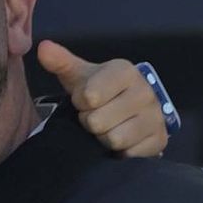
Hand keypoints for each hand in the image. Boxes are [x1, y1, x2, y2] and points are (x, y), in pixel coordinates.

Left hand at [36, 41, 169, 157]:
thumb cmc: (100, 91)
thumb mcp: (80, 76)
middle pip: (98, 121)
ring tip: (108, 127)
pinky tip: (122, 141)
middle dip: (91, 123)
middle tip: (97, 116)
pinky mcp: (159, 140)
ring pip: (113, 139)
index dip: (81, 102)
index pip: (89, 96)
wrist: (130, 110)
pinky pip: (128, 154)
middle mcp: (145, 91)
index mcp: (126, 71)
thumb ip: (60, 62)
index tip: (87, 99)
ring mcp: (155, 117)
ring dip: (103, 139)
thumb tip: (43, 48)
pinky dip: (120, 153)